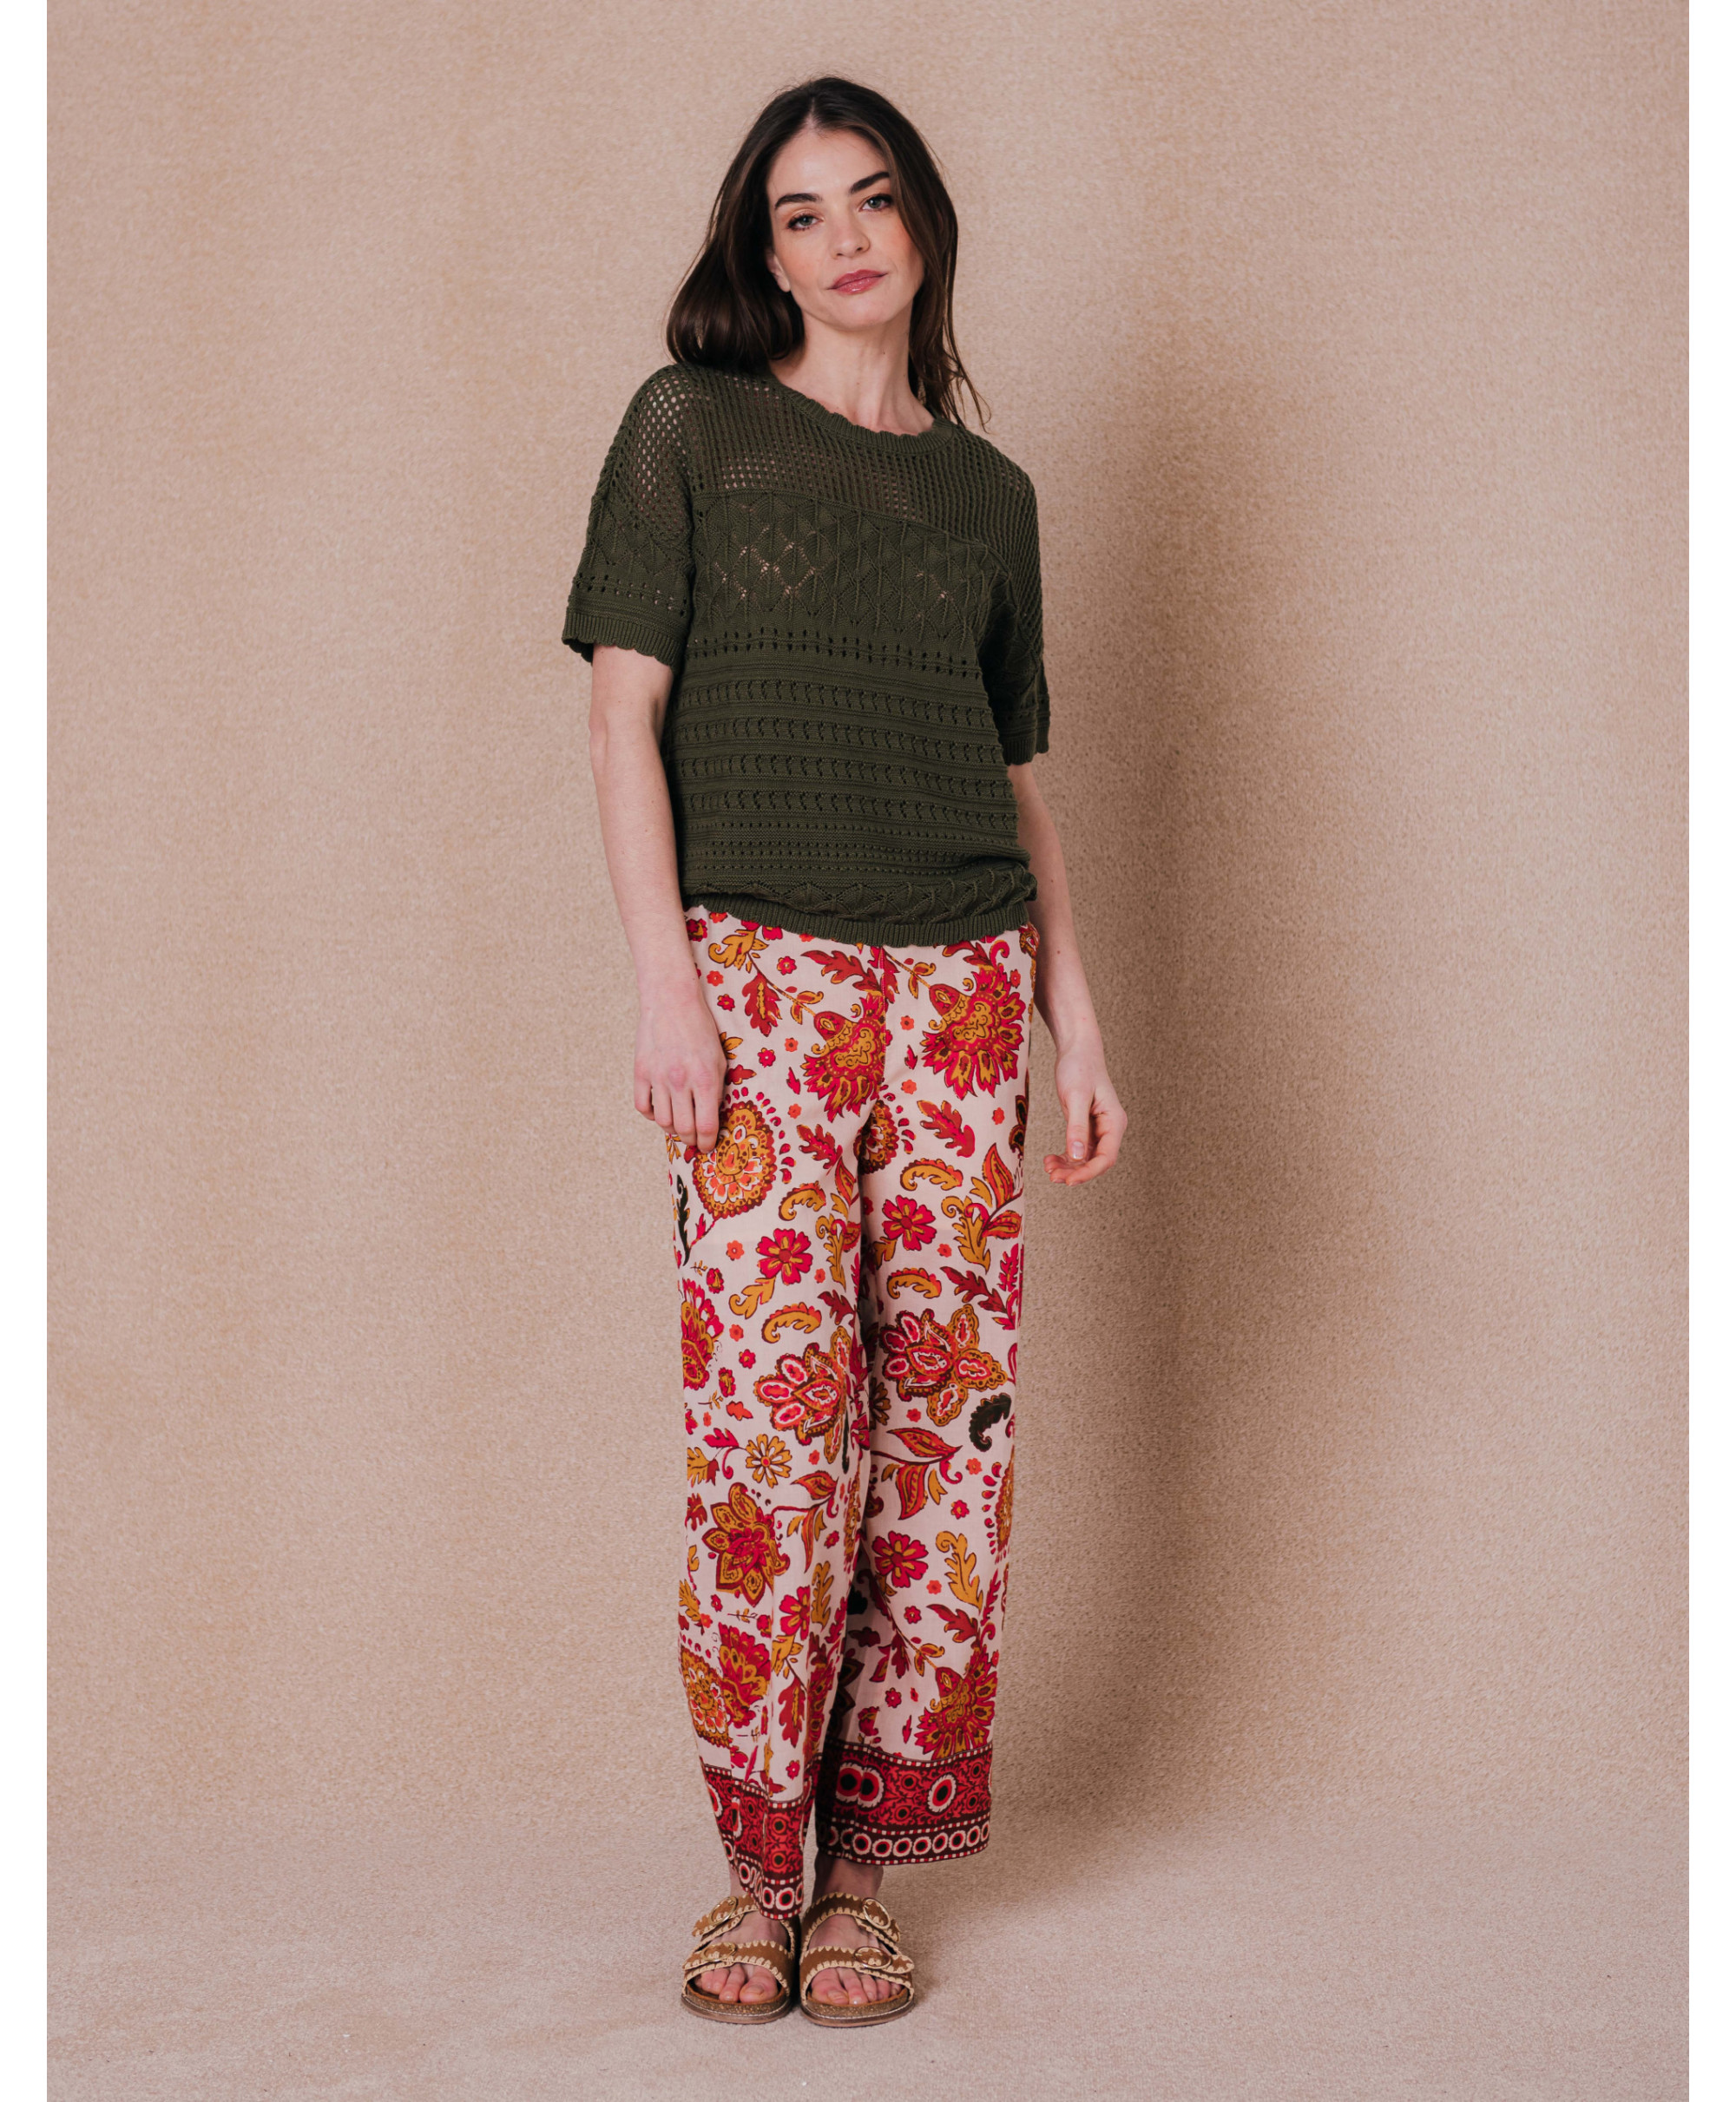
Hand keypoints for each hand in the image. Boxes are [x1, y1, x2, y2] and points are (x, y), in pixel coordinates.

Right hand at [635, 981, 727, 1150]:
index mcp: (705, 1078)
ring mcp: (658, 1077)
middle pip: (683, 1129)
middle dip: (691, 1141)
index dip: (707, 1142)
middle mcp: (680, 1081)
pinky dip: (651, 1115)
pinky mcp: (640, 1072)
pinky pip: (642, 1106)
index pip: (705, 1126)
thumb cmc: (701, 1029)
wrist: (671, 1001)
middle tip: (694, 1140)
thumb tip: (712, 1117)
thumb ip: (716, 1089)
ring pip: (662, 1122)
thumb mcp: (719, 1059)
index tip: (708, 1146)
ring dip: (672, 1130)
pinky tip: (660, 1110)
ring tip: (679, 1125)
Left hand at [1042, 1036, 1126, 1185]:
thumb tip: (1076, 1156)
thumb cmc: (1079, 1068)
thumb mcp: (1075, 1097)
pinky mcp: (1085, 1126)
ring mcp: (1098, 1129)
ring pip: (1086, 1158)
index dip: (1088, 1172)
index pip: (1107, 1157)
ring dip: (1068, 1167)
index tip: (1068, 1181)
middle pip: (1096, 1161)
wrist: (1077, 1049)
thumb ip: (1077, 1127)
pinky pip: (1078, 1149)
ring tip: (1048, 1168)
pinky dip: (1065, 1157)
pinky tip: (1050, 1160)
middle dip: (1075, 1172)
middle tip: (1052, 1177)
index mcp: (1114, 1121)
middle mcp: (1109, 1128)